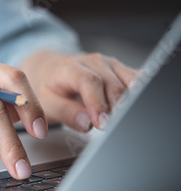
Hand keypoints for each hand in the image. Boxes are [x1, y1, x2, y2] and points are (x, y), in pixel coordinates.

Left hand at [23, 51, 137, 131]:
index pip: (88, 81)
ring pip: (129, 81)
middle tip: (116, 128)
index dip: (97, 103)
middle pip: (112, 84)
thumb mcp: (48, 103)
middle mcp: (92, 62)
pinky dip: (142, 92)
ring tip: (129, 120)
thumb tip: (86, 123)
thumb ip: (66, 112)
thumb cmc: (50, 89)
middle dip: (116, 108)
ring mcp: (109, 65)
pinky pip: (137, 79)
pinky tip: (142, 105)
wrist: (52, 71)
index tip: (102, 123)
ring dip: (131, 101)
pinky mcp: (121, 70)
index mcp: (70, 68)